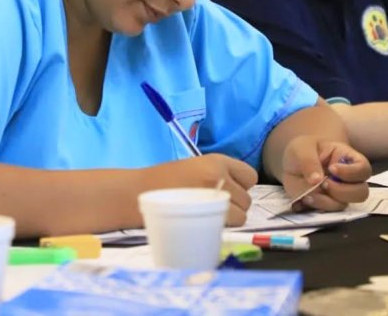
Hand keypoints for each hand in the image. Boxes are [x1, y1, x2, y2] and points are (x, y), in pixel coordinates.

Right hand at [139, 154, 257, 225]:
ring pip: (243, 214)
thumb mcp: (193, 168)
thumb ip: (216, 176)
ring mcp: (216, 194)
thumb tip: (234, 193)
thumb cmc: (162, 181)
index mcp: (216, 160)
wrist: (137, 191)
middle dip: (234, 205)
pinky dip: (222, 226)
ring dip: (230, 218)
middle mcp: (220, 174)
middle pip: (247, 198)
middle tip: (211, 207)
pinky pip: (232, 224)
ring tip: (207, 216)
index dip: (241, 186)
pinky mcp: (209, 212)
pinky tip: (205, 222)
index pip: (250, 176)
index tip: (226, 192)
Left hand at [280, 136, 370, 211]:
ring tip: (309, 194)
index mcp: (348, 159)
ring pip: (345, 205)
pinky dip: (317, 207)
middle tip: (324, 183)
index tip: (332, 168)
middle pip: (361, 192)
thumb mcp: (302, 148)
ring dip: (327, 202)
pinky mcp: (326, 204)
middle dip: (342, 191)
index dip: (352, 172)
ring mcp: (338, 194)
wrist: (293, 162)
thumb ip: (309, 161)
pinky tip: (305, 199)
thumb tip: (316, 180)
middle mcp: (348, 179)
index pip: (363, 169)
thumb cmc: (304, 149)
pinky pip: (328, 212)